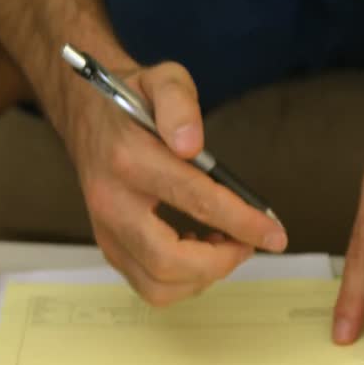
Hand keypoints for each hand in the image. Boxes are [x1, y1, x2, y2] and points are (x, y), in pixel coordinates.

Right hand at [61, 61, 287, 304]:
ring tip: (225, 246)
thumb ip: (179, 102)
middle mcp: (112, 203)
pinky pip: (149, 285)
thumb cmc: (133, 99)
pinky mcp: (109, 247)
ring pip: (157, 285)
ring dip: (202, 276)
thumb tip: (190, 144)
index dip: (242, 222)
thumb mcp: (162, 79)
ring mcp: (106, 231)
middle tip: (248, 244)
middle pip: (167, 261)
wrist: (88, 115)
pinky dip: (183, 280)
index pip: (195, 201)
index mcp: (130, 160)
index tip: (275, 234)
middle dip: (219, 263)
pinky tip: (200, 248)